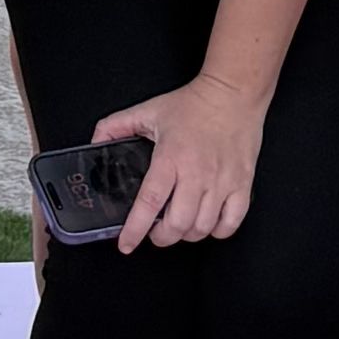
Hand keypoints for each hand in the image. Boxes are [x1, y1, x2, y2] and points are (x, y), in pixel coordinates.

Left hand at [97, 72, 263, 250]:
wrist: (232, 94)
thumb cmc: (193, 104)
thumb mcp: (148, 111)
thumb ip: (116, 126)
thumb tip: (96, 142)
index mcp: (170, 158)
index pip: (150, 203)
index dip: (135, 229)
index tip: (126, 244)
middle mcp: (197, 174)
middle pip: (178, 224)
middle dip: (162, 237)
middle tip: (155, 233)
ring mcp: (222, 182)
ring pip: (203, 228)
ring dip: (187, 235)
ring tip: (179, 226)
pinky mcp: (242, 184)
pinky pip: (231, 223)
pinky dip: (217, 231)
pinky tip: (207, 223)